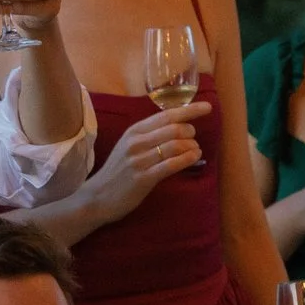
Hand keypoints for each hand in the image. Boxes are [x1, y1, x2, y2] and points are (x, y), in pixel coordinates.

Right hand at [84, 104, 206, 217]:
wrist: (97, 197)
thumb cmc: (118, 171)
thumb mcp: (129, 146)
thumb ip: (150, 135)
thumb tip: (179, 126)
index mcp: (134, 131)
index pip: (166, 115)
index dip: (189, 110)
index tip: (207, 107)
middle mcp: (136, 142)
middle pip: (174, 128)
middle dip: (191, 132)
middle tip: (194, 140)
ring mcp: (139, 160)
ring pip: (175, 145)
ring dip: (192, 147)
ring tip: (196, 151)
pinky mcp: (144, 178)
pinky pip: (171, 164)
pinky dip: (187, 159)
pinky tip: (194, 158)